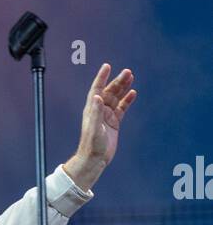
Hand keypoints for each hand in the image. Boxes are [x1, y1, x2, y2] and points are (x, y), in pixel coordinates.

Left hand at [62, 62, 136, 189]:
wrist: (95, 159)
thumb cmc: (92, 144)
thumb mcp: (94, 128)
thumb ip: (96, 112)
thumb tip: (97, 96)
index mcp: (92, 109)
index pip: (96, 88)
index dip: (102, 77)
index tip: (107, 66)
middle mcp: (99, 110)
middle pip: (109, 91)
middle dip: (118, 81)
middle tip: (128, 72)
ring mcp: (107, 116)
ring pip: (116, 98)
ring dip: (123, 88)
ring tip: (131, 77)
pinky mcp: (114, 123)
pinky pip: (122, 108)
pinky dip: (127, 100)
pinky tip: (133, 93)